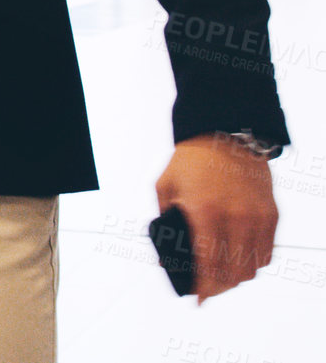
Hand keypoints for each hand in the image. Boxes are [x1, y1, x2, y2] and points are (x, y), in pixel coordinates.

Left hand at [155, 134, 278, 301]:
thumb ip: (164, 219)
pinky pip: (267, 252)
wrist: (226, 135)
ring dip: (238, 277)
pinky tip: (239, 261)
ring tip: (223, 277)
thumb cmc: (191, 161)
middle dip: (219, 287)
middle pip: (234, 273)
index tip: (199, 299)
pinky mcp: (271, 215)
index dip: (205, 287)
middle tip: (208, 289)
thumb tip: (166, 249)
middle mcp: (235, 217)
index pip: (209, 264)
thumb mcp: (165, 187)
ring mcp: (257, 217)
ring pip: (253, 267)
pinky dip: (254, 263)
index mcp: (205, 212)